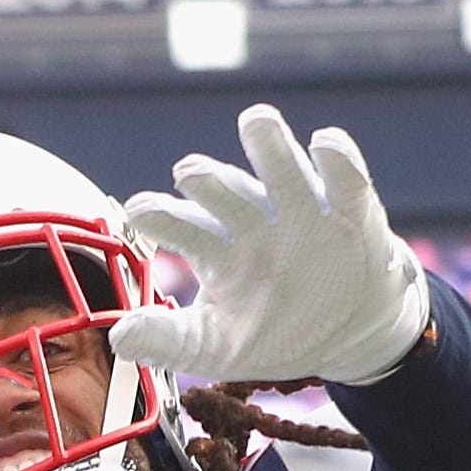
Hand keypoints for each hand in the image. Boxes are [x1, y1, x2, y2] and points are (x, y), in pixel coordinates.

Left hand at [109, 106, 431, 391]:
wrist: (350, 339)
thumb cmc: (277, 335)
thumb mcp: (217, 349)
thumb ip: (170, 342)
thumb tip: (118, 339)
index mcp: (219, 249)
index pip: (184, 227)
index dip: (163, 216)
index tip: (139, 211)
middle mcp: (256, 219)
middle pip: (228, 192)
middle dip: (210, 180)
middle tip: (189, 172)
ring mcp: (303, 210)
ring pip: (282, 170)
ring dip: (270, 146)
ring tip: (256, 121)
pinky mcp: (351, 212)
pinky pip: (345, 181)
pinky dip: (337, 160)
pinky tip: (324, 144)